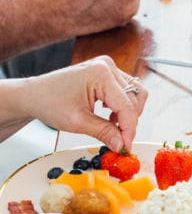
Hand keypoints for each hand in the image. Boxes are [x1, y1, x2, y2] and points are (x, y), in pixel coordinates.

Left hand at [23, 57, 148, 151]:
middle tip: (120, 140)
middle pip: (135, 98)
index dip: (129, 130)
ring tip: (114, 127)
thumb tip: (121, 144)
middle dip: (129, 122)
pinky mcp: (105, 73)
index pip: (127, 106)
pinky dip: (122, 107)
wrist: (34, 95)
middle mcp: (107, 66)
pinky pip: (125, 91)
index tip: (126, 146)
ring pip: (134, 94)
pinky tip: (110, 117)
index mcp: (101, 74)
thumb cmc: (49, 102)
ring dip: (128, 113)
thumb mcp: (78, 122)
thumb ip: (104, 133)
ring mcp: (107, 68)